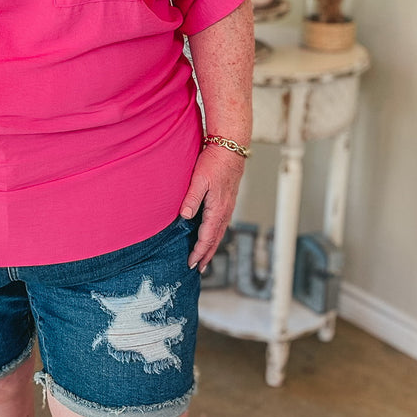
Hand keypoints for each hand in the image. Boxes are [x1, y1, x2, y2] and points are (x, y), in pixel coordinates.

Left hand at [179, 144, 246, 270]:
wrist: (231, 147)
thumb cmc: (214, 161)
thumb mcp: (199, 179)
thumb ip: (192, 198)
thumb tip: (184, 217)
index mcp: (218, 208)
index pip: (207, 237)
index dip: (199, 252)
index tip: (191, 263)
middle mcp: (225, 210)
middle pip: (216, 239)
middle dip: (207, 255)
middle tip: (198, 268)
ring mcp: (228, 206)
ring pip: (219, 232)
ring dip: (212, 246)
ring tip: (205, 257)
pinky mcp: (227, 200)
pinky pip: (221, 223)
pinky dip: (216, 234)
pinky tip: (211, 234)